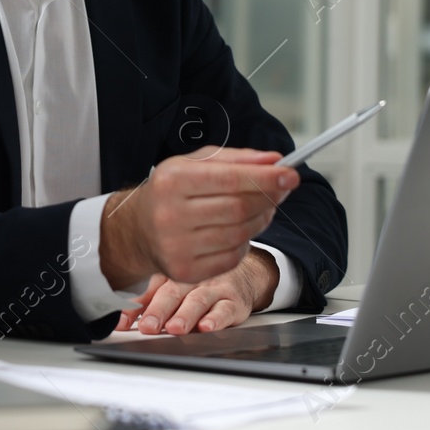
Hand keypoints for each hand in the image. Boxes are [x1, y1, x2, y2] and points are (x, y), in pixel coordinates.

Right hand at [99, 147, 296, 288]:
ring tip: (261, 208)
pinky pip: (233, 257)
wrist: (138, 228)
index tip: (291, 174)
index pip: (229, 179)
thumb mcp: (194, 163)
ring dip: (261, 219)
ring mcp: (177, 246)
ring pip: (240, 234)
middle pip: (238, 208)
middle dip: (268, 197)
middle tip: (282, 189)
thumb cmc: (172, 190)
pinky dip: (245, 243)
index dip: (265, 178)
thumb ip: (235, 158)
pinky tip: (239, 230)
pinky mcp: (185, 271)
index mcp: (172, 180)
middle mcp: (170, 214)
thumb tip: (275, 160)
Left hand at [115, 249, 278, 334]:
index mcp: (171, 275)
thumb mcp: (173, 284)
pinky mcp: (234, 301)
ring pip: (197, 300)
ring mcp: (213, 288)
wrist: (245, 273)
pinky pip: (225, 309)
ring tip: (175, 328)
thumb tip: (119, 319)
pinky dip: (216, 319)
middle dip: (158, 311)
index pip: (149, 290)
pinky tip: (207, 327)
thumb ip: (149, 299)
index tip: (121, 322)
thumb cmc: (201, 282)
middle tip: (148, 326)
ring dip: (185, 315)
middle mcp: (191, 279)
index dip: (134, 306)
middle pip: (172, 293)